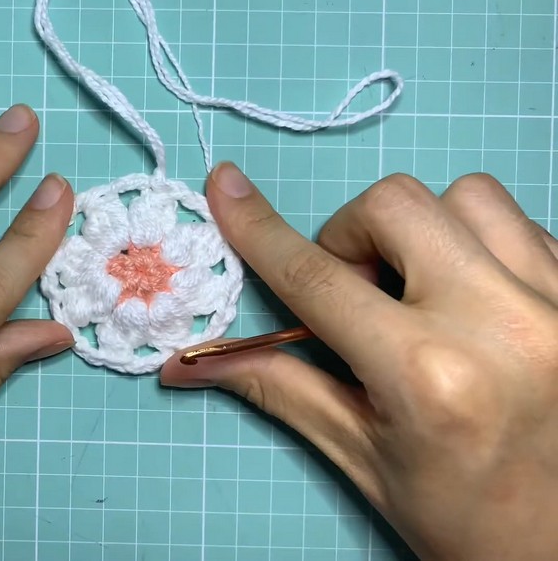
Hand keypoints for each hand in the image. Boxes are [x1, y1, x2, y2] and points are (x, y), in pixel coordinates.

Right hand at [162, 164, 557, 559]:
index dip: (260, 230)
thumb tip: (186, 364)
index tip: (226, 188)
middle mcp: (501, 325)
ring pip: (467, 197)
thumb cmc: (463, 518)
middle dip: (353, 236)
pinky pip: (521, 225)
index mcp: (428, 376)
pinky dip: (479, 247)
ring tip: (423, 293)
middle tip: (357, 293)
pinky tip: (474, 302)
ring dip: (424, 232)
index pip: (318, 280)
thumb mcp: (361, 456)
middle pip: (397, 205)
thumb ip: (278, 386)